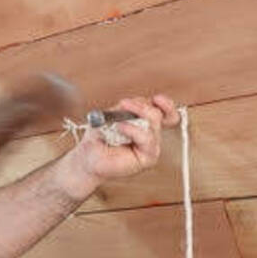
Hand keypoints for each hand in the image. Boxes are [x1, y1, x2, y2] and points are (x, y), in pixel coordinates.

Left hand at [58, 94, 179, 197]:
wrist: (89, 157)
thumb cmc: (99, 138)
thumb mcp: (110, 115)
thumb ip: (124, 109)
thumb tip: (133, 103)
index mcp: (146, 122)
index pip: (167, 112)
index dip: (166, 104)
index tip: (157, 99)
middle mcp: (151, 133)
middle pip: (158, 113)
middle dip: (141, 106)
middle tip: (125, 104)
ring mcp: (151, 146)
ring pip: (154, 122)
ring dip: (136, 115)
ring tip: (118, 120)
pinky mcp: (149, 158)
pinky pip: (147, 138)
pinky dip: (133, 130)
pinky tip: (120, 128)